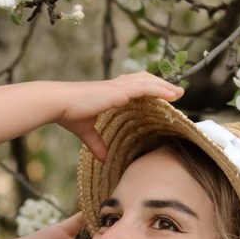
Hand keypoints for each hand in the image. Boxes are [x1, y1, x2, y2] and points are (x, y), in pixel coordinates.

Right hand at [56, 72, 183, 160]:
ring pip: (148, 82)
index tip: (161, 94)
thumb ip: (96, 143)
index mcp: (110, 92)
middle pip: (144, 80)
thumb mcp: (86, 131)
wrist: (60, 103)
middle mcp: (117, 86)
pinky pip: (146, 88)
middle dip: (161, 84)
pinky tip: (171, 94)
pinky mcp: (119, 91)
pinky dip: (160, 89)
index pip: (135, 86)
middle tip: (176, 92)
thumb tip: (101, 158)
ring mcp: (119, 87)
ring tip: (179, 92)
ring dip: (165, 86)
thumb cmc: (69, 113)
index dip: (149, 88)